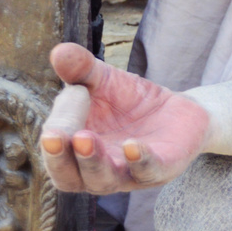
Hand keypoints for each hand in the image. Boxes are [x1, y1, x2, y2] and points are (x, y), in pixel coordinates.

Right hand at [38, 43, 212, 192]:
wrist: (177, 110)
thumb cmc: (128, 100)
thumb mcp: (104, 79)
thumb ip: (81, 68)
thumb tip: (59, 51)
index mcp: (73, 152)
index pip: (55, 151)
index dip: (54, 133)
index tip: (61, 108)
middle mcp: (95, 171)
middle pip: (69, 178)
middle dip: (59, 159)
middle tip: (54, 137)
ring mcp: (128, 173)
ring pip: (104, 180)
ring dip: (93, 161)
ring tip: (84, 139)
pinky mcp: (161, 168)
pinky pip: (148, 170)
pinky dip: (139, 160)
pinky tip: (132, 146)